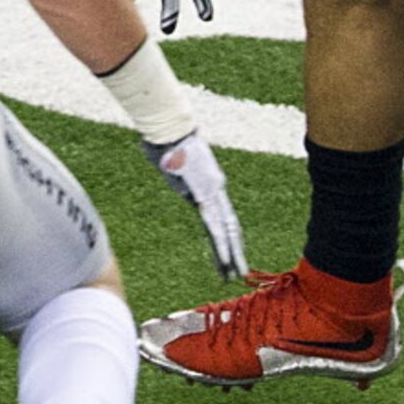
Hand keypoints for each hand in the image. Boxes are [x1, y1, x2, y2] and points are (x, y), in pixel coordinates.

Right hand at [141, 132, 247, 280]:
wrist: (170, 129)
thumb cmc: (165, 140)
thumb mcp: (170, 159)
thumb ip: (172, 167)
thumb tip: (164, 160)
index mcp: (210, 183)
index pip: (221, 215)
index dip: (226, 234)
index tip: (229, 252)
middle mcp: (216, 189)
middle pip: (228, 226)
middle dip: (234, 251)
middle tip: (239, 272)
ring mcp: (213, 194)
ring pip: (225, 230)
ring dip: (231, 255)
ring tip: (236, 274)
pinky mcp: (205, 197)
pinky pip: (215, 227)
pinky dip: (221, 246)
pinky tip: (225, 261)